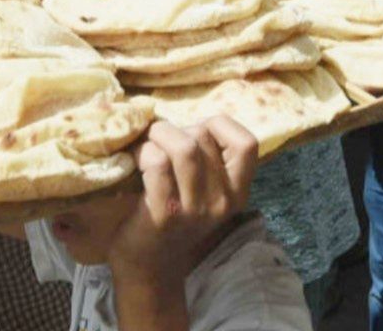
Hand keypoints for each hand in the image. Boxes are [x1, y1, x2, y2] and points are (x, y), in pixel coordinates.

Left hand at [107, 117, 258, 283]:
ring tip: (146, 147)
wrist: (148, 265)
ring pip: (184, 146)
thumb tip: (182, 117)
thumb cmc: (172, 217)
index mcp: (237, 192)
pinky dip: (143, 153)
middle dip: (174, 129)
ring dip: (156, 136)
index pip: (247, 143)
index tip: (194, 133)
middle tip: (156, 143)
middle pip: (203, 135)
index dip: (218, 125)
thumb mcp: (203, 192)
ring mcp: (195, 209)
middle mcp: (223, 201)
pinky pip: (158, 163)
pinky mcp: (165, 213)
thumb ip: (206, 160)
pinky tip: (136, 164)